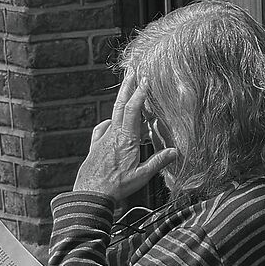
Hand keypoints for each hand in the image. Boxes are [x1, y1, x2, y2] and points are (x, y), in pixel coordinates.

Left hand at [72, 69, 179, 199]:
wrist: (90, 194)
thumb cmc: (116, 186)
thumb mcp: (141, 176)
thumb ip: (158, 162)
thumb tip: (175, 151)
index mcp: (126, 139)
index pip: (133, 109)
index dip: (140, 93)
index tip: (145, 79)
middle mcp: (113, 135)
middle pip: (120, 105)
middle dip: (127, 86)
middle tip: (132, 71)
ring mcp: (102, 139)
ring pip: (112, 115)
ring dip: (120, 101)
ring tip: (126, 91)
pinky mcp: (95, 147)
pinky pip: (102, 129)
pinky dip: (109, 122)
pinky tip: (111, 123)